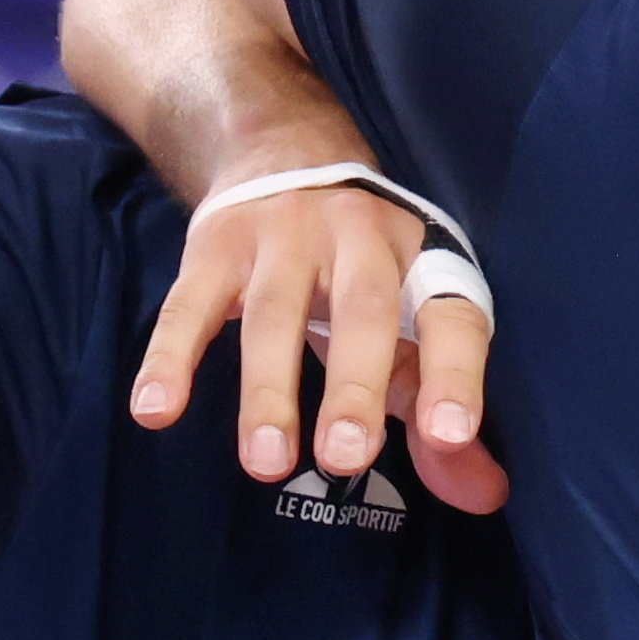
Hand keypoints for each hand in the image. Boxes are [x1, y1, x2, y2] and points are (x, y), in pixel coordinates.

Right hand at [128, 175, 503, 512]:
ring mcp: (280, 237)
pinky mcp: (213, 245)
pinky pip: (188, 306)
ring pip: (274, 314)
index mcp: (419, 259)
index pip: (451, 315)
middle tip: (344, 459)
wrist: (281, 145)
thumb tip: (484, 494)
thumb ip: (436, 404)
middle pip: (361, 310)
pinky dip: (169, 357)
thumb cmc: (360, 263)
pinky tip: (154, 411)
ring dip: (267, 390)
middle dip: (354, 387)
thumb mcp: (406, 314)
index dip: (455, 375)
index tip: (450, 436)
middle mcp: (357, 237)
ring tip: (264, 462)